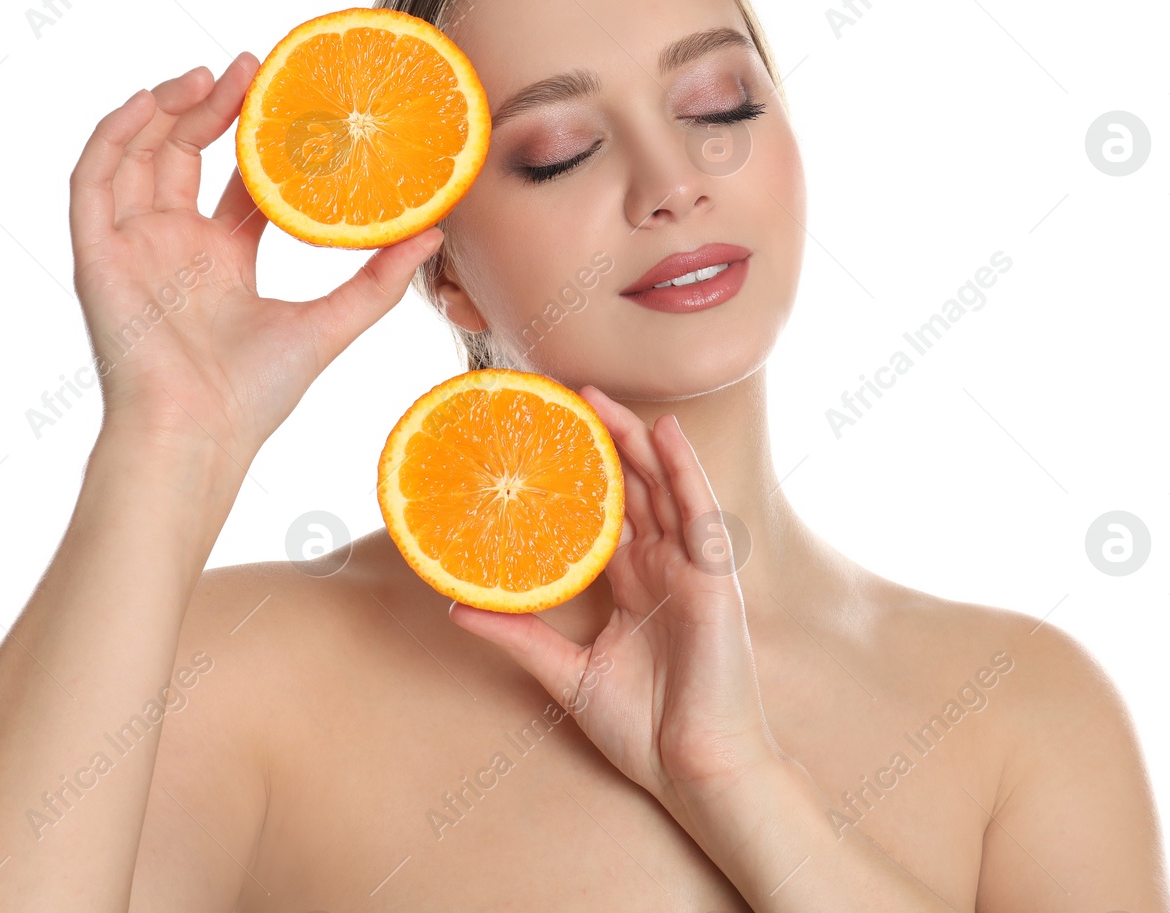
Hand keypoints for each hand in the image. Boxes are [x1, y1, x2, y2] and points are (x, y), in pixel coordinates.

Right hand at [69, 55, 443, 463]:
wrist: (197, 434)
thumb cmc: (254, 396)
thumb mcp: (330, 324)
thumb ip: (379, 280)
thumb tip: (434, 233)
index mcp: (223, 261)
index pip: (240, 181)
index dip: (258, 135)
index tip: (285, 91)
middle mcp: (175, 247)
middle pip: (187, 154)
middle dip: (215, 105)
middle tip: (250, 66)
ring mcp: (133, 248)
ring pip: (139, 155)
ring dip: (168, 108)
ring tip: (210, 75)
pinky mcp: (97, 255)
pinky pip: (93, 180)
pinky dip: (114, 136)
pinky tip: (149, 103)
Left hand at [447, 385, 788, 827]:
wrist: (694, 771)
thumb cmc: (643, 730)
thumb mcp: (565, 673)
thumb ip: (519, 635)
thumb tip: (455, 608)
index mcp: (635, 583)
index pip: (605, 511)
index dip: (578, 473)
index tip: (542, 437)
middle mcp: (663, 566)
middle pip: (632, 487)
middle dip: (602, 440)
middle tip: (563, 397)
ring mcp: (691, 569)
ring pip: (662, 486)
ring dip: (633, 439)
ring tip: (599, 398)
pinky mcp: (714, 580)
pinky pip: (698, 512)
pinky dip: (682, 469)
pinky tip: (664, 432)